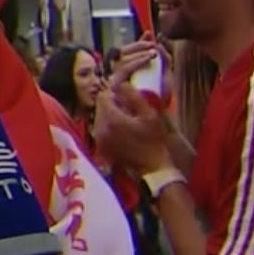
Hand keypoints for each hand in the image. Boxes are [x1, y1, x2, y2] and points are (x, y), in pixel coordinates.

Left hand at [95, 54, 172, 174]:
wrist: (152, 170)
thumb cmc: (154, 142)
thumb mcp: (150, 116)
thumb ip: (135, 98)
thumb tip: (123, 84)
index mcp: (112, 119)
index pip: (103, 96)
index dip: (112, 92)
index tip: (123, 95)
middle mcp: (100, 128)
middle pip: (100, 106)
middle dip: (111, 103)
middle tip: (126, 106)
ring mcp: (99, 139)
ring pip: (99, 117)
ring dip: (109, 114)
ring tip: (126, 118)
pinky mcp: (101, 147)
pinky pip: (100, 129)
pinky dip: (108, 126)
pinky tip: (122, 130)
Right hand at [112, 32, 174, 107]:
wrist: (159, 114)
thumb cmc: (160, 97)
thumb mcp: (165, 74)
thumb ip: (164, 59)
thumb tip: (158, 41)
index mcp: (128, 72)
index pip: (127, 52)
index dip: (137, 42)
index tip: (148, 34)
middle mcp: (118, 75)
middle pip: (121, 53)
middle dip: (137, 45)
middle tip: (151, 44)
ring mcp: (115, 80)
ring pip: (121, 59)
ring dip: (138, 52)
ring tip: (152, 52)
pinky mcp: (115, 86)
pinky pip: (123, 69)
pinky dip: (136, 61)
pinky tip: (148, 58)